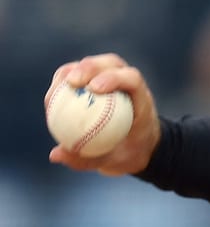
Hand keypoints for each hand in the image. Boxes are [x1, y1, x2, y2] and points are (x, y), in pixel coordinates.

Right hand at [46, 54, 162, 176]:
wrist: (139, 147)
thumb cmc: (130, 155)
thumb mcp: (114, 163)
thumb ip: (87, 160)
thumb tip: (56, 154)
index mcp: (142, 99)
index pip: (132, 79)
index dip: (113, 78)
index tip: (94, 88)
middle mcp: (129, 84)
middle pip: (111, 63)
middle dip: (90, 67)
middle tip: (71, 82)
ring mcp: (114, 78)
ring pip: (94, 64)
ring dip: (72, 71)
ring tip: (56, 89)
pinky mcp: (99, 80)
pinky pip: (80, 75)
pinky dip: (64, 82)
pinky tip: (51, 98)